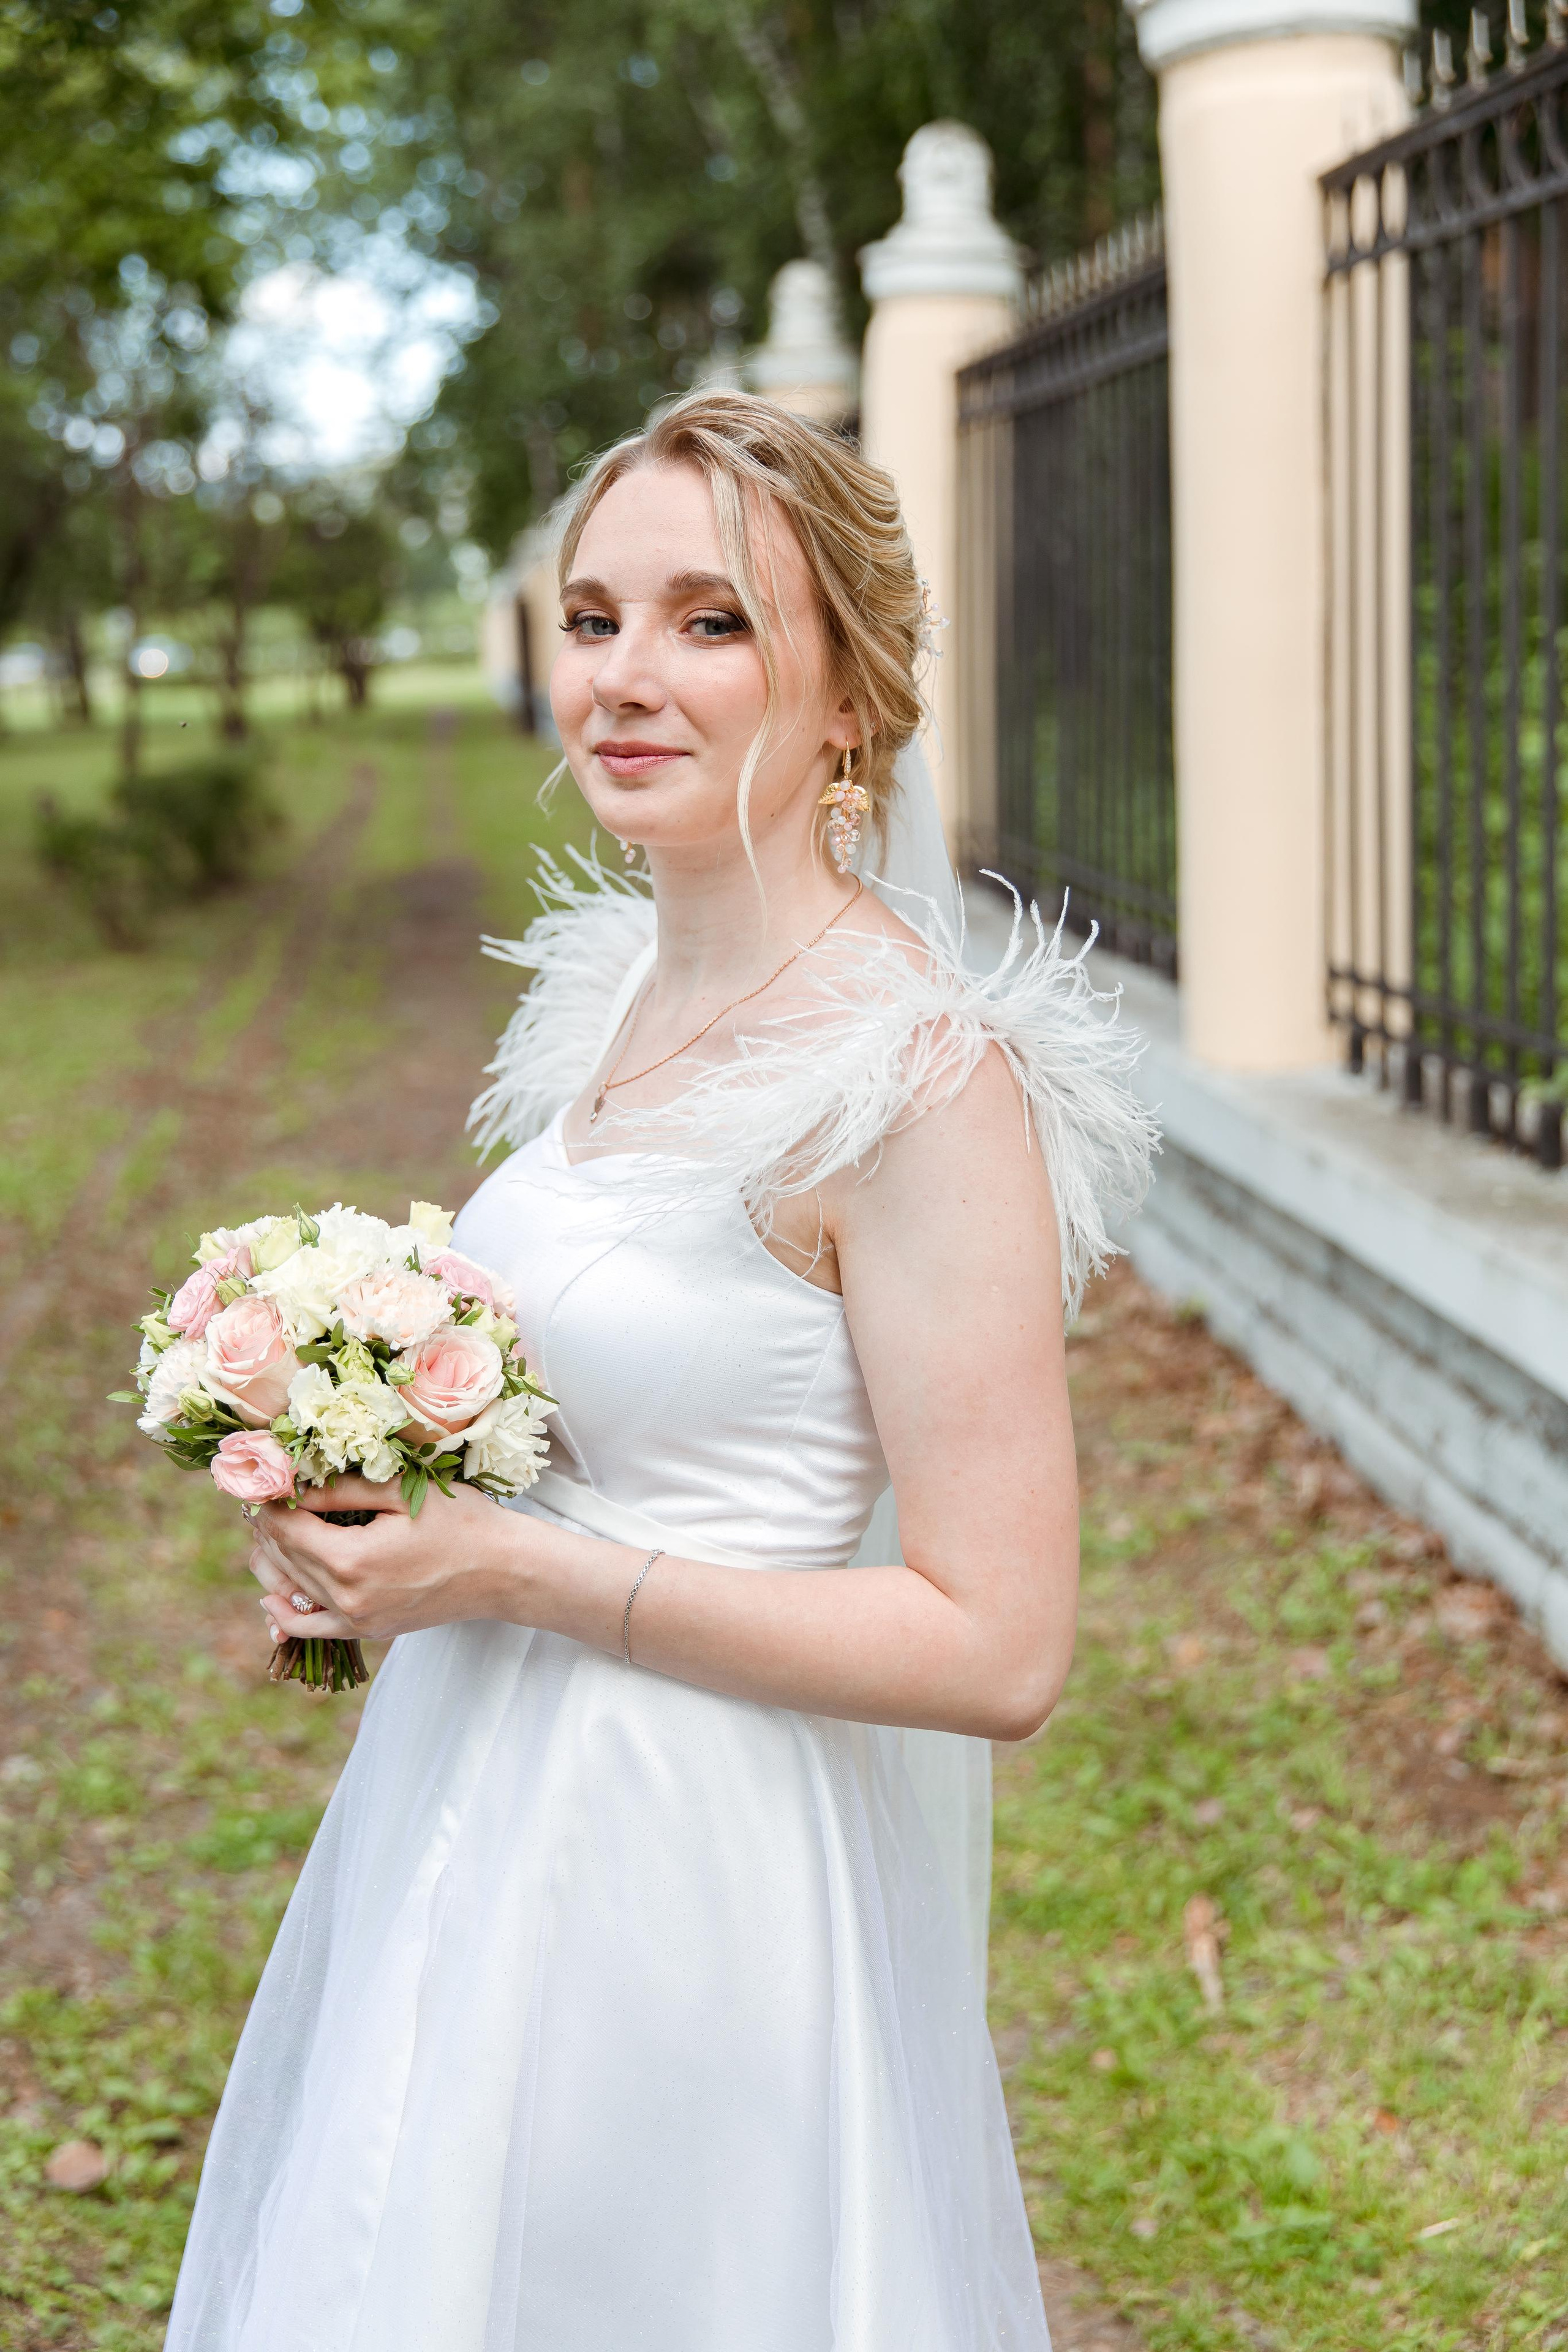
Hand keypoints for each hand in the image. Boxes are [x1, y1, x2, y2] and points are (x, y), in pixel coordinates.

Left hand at [248, 1476, 511, 1648]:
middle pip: (282, 1559)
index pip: (286, 1529)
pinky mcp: (368, 1632)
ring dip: (272, 1560)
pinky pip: (310, 1630)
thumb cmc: (462, 1521)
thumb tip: (293, 1486)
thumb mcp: (403, 1492)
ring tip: (269, 1532)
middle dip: (268, 1527)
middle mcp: (347, 1598)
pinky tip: (272, 1598)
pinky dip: (285, 1615)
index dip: (268, 1503)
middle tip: (264, 1499)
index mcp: (353, 1560)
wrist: (503, 1571)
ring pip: (289, 1590)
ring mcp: (356, 1621)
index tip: (263, 1481)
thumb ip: (343, 1489)